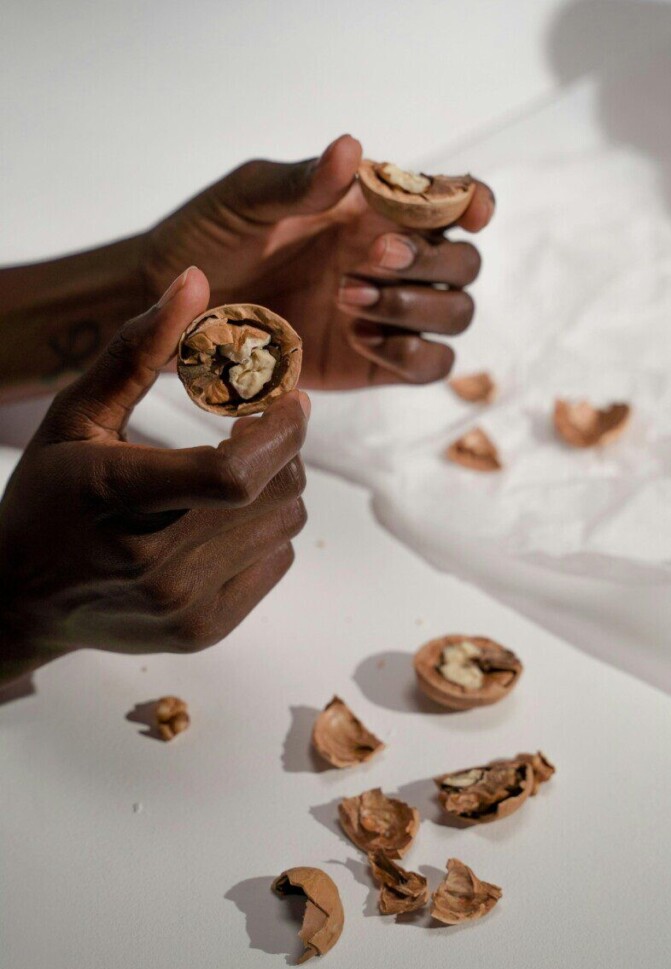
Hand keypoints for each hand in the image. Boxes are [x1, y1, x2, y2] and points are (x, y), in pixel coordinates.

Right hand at [0, 268, 308, 680]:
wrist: (21, 599)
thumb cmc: (49, 498)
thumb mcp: (76, 416)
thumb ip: (136, 351)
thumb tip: (196, 281)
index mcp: (118, 497)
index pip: (231, 475)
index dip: (280, 433)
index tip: (288, 401)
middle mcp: (155, 562)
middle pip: (275, 491)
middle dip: (282, 448)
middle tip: (254, 429)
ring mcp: (183, 604)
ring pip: (286, 524)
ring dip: (276, 487)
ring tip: (232, 475)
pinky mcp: (203, 629)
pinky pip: (278, 561)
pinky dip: (266, 531)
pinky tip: (222, 522)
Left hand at [142, 136, 494, 389]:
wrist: (176, 305)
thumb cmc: (211, 235)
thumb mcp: (247, 198)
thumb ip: (302, 182)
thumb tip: (352, 148)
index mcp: (374, 208)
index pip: (449, 200)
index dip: (474, 203)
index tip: (472, 212)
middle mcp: (391, 260)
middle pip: (464, 265)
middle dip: (430, 262)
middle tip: (370, 259)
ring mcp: (387, 315)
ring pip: (457, 315)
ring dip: (418, 308)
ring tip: (347, 300)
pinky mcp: (373, 364)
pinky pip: (430, 366)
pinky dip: (413, 356)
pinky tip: (364, 340)